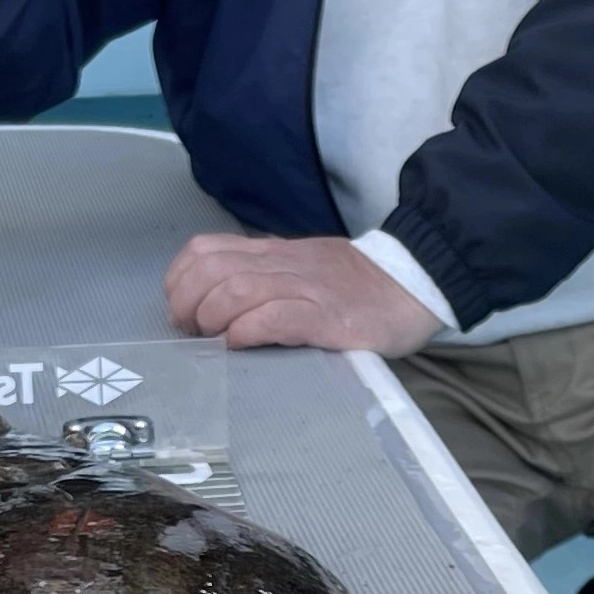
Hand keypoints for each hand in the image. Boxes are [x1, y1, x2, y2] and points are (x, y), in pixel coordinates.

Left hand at [166, 232, 441, 352]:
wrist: (414, 281)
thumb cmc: (356, 285)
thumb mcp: (301, 268)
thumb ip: (263, 278)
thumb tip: (216, 304)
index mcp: (271, 253)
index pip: (204, 250)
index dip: (180, 280)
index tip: (182, 310)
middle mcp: (281, 265)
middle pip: (210, 269)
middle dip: (188, 303)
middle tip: (194, 332)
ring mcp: (304, 289)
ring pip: (235, 290)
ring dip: (213, 317)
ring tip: (215, 338)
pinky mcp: (326, 317)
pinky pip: (274, 317)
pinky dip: (247, 330)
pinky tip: (241, 343)